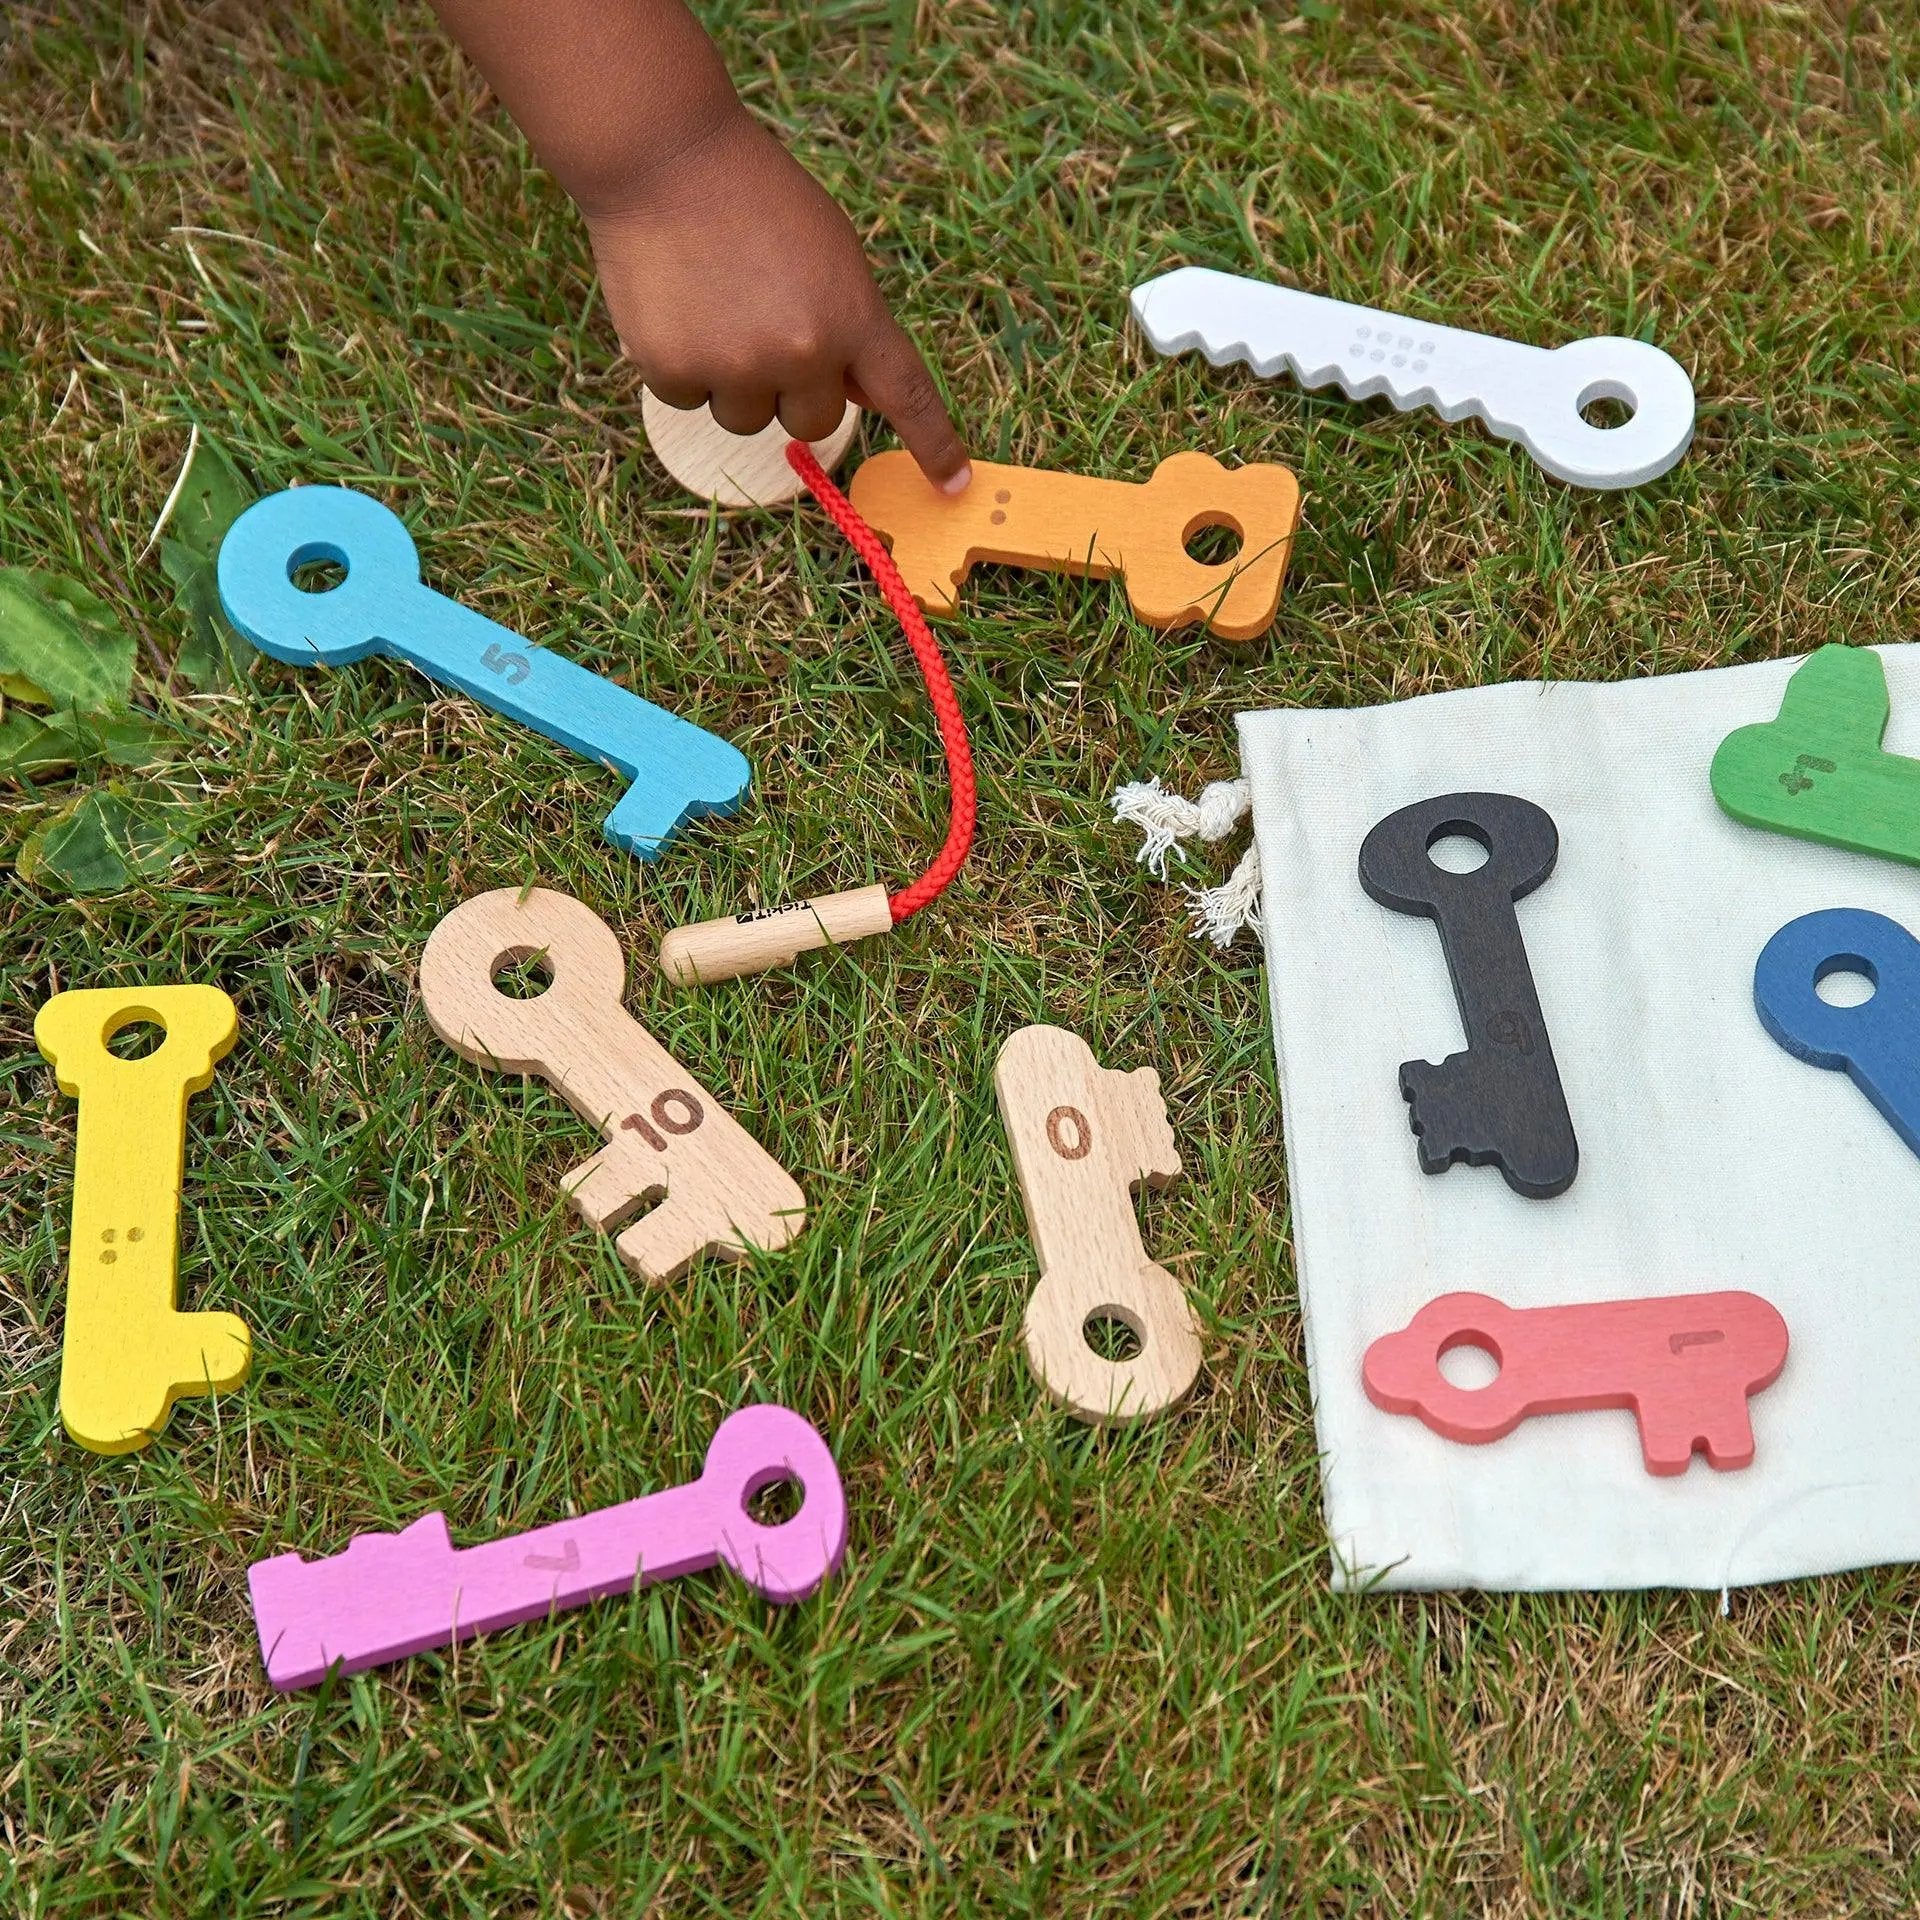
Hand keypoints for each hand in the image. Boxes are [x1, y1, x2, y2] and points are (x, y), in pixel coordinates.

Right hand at [588, 110, 969, 490]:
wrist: (664, 155)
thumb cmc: (755, 197)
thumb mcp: (830, 252)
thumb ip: (849, 324)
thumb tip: (857, 395)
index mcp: (852, 316)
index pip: (906, 394)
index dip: (932, 444)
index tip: (953, 483)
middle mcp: (801, 352)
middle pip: (812, 423)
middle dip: (791, 390)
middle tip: (760, 323)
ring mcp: (736, 366)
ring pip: (747, 419)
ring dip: (733, 382)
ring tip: (713, 307)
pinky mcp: (675, 370)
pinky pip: (689, 399)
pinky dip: (681, 364)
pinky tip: (676, 305)